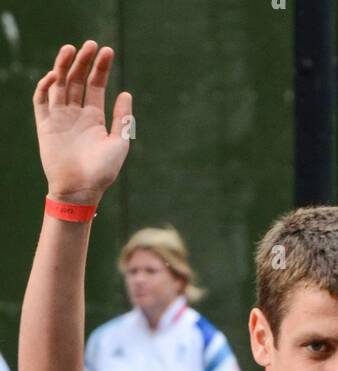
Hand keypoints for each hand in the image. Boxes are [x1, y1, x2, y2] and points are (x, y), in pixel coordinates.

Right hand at [34, 41, 132, 203]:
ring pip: (60, 84)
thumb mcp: (118, 143)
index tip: (107, 51)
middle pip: (77, 80)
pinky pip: (42, 99)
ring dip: (64, 66)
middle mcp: (76, 114)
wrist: (80, 190)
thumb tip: (126, 93)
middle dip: (83, 61)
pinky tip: (56, 75)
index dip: (100, 68)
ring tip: (71, 49)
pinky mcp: (45, 124)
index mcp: (94, 117)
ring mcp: (60, 117)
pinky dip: (46, 85)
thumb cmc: (102, 172)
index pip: (95, 85)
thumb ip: (122, 119)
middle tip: (90, 45)